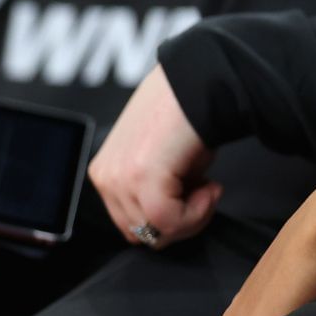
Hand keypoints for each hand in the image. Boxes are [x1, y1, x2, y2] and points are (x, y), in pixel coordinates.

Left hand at [89, 65, 221, 247]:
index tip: (195, 191)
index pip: (131, 224)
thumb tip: (172, 218)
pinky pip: (170, 221)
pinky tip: (211, 185)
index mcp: (104, 172)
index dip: (169, 216)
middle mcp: (105, 178)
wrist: (201, 82)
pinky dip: (198, 212)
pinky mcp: (142, 178)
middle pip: (141, 234)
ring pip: (155, 233)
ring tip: (208, 185)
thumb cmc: (188, 114)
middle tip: (203, 191)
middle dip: (178, 221)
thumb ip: (154, 190)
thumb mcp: (161, 160)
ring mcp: (120, 179)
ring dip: (190, 216)